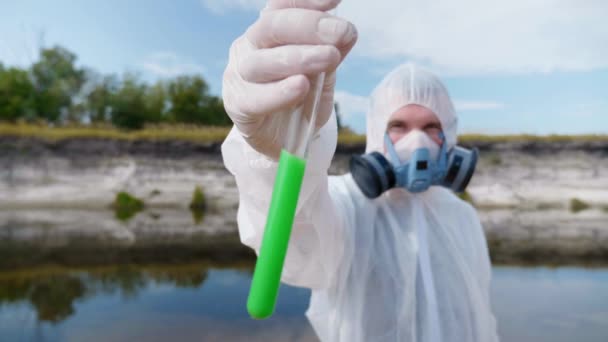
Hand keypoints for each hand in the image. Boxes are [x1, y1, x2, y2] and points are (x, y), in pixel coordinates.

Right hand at [222, 0, 356, 158]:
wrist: (283, 140)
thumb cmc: (299, 99)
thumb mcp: (322, 73)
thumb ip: (331, 53)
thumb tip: (347, 33)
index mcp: (268, 32)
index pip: (282, 6)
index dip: (307, 0)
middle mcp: (250, 47)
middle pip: (271, 26)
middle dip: (309, 25)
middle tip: (342, 31)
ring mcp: (239, 75)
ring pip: (261, 61)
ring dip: (299, 57)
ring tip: (330, 57)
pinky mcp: (238, 105)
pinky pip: (256, 98)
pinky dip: (280, 92)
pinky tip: (301, 85)